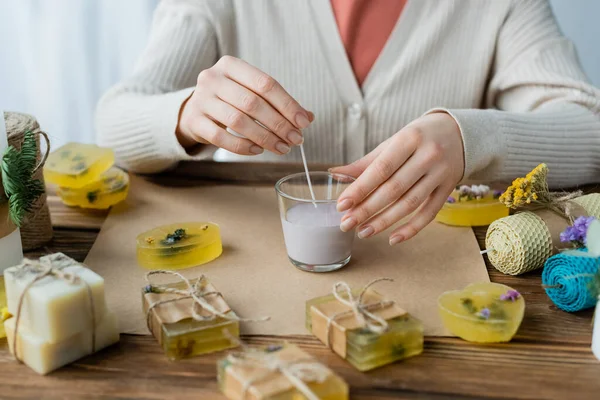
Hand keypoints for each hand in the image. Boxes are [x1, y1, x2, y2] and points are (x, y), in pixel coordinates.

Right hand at [177, 56, 312, 154]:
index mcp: (230, 65)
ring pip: (238, 121)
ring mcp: (201, 99)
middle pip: (252, 103)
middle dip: (278, 124)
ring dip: (265, 137)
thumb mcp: (251, 93)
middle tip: (295, 140)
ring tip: (282, 148)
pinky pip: (221, 138)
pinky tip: (258, 150)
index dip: (287, 104)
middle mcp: (212, 78)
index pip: (265, 84)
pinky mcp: (194, 121)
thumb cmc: (230, 101)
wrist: (193, 111)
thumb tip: (307, 118)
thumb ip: (278, 103)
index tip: (303, 123)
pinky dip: (243, 146)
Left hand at [330, 112, 464, 244]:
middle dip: (367, 209)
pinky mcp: (449, 188)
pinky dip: (411, 229)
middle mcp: (427, 156)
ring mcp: (440, 173)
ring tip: (363, 232)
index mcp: (409, 139)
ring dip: (384, 221)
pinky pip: (429, 213)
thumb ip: (366, 162)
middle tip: (346, 223)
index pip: (381, 169)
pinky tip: (392, 238)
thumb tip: (335, 174)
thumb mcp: (393, 142)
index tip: (341, 205)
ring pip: (409, 204)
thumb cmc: (418, 137)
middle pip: (393, 189)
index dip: (360, 189)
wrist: (459, 133)